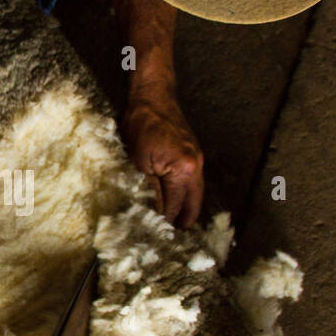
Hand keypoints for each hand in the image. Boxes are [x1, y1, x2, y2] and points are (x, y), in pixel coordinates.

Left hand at [122, 84, 203, 227]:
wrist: (151, 96)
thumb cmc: (141, 125)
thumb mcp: (138, 163)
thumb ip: (148, 191)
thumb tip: (151, 215)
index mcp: (184, 170)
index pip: (174, 206)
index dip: (164, 222)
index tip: (154, 236)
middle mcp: (196, 166)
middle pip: (192, 204)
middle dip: (182, 221)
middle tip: (171, 239)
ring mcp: (197, 159)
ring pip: (194, 193)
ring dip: (185, 209)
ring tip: (174, 226)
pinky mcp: (194, 153)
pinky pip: (192, 181)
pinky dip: (185, 194)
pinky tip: (176, 202)